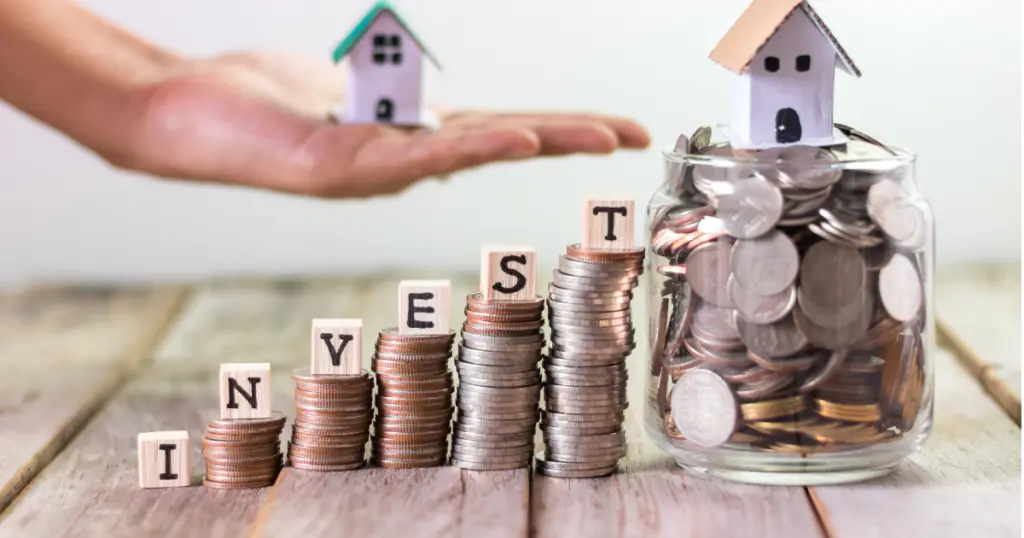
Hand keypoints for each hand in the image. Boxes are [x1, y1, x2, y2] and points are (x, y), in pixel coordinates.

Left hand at [118, 52, 650, 197]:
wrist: (185, 116)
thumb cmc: (259, 101)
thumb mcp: (344, 92)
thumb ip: (394, 98)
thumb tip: (436, 110)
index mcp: (411, 138)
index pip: (504, 128)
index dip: (562, 126)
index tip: (615, 126)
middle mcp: (404, 160)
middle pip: (505, 140)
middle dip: (574, 138)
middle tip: (637, 134)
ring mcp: (377, 169)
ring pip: (473, 152)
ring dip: (540, 140)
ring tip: (598, 135)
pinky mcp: (343, 168)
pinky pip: (418, 155)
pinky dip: (473, 148)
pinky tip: (517, 140)